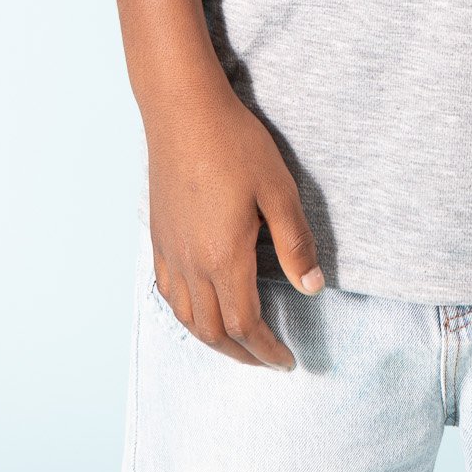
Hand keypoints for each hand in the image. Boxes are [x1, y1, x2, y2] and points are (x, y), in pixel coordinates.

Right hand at [143, 78, 324, 366]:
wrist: (183, 110)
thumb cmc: (234, 144)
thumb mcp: (278, 189)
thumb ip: (295, 242)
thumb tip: (312, 288)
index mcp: (224, 257)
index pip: (246, 324)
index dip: (267, 350)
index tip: (288, 361)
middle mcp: (191, 264)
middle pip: (213, 331)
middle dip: (243, 354)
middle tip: (268, 361)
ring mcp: (170, 251)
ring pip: (187, 318)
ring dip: (213, 340)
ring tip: (238, 345)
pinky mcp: (159, 236)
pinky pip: (168, 292)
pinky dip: (185, 315)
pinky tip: (198, 309)